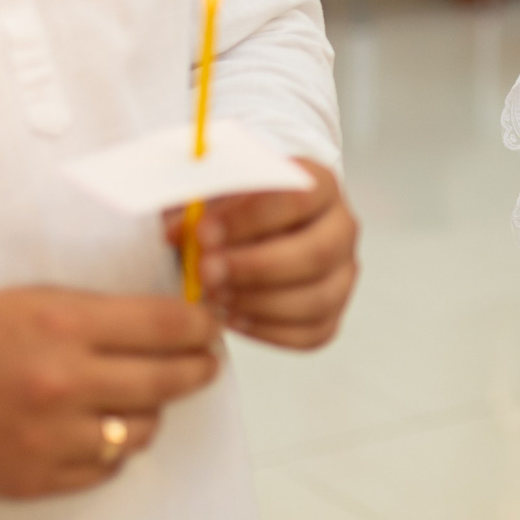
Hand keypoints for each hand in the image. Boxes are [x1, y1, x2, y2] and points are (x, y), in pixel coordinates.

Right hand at [0, 287, 222, 497]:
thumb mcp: (35, 302)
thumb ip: (102, 313)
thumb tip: (173, 320)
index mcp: (63, 326)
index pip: (164, 324)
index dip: (199, 325)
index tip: (209, 326)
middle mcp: (64, 383)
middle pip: (168, 379)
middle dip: (198, 369)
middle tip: (205, 363)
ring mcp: (54, 436)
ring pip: (144, 428)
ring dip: (150, 411)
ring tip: (138, 396)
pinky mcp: (41, 478)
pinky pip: (109, 467)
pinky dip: (113, 448)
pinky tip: (100, 428)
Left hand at [161, 159, 360, 347]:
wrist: (249, 231)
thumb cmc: (232, 209)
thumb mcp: (213, 193)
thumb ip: (196, 205)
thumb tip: (176, 234)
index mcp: (320, 185)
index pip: (299, 198)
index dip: (250, 219)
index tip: (204, 232)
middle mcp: (341, 228)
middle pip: (317, 254)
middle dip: (256, 268)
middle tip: (207, 273)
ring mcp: (342, 274)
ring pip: (317, 299)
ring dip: (259, 303)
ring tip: (215, 297)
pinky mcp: (332, 313)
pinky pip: (311, 334)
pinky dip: (268, 330)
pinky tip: (232, 317)